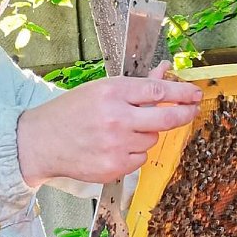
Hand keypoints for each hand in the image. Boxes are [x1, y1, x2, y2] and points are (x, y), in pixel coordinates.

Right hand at [17, 61, 201, 185]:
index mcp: (112, 92)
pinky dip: (133, 153)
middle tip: (192, 111)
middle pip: (166, 119)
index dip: (182, 93)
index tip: (195, 94)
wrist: (41, 142)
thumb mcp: (101, 89)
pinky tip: (114, 147)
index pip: (158, 92)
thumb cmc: (70, 112)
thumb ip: (136, 85)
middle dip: (184, 114)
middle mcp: (116, 118)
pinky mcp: (114, 167)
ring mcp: (116, 145)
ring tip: (123, 130)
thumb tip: (165, 69)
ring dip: (147, 135)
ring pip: (152, 140)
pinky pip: (139, 159)